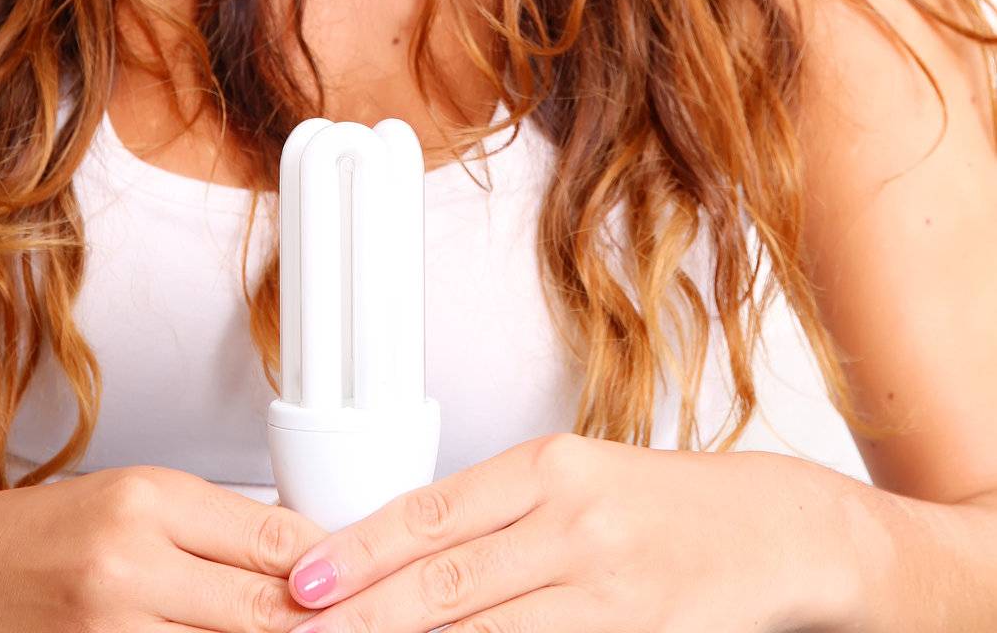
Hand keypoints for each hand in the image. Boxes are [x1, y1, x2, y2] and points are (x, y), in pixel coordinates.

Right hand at [0, 462, 329, 631]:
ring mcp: (111, 632)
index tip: (352, 576)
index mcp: (148, 502)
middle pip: (260, 607)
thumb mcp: (140, 496)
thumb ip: (219, 524)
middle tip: (343, 615)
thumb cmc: (53, 530)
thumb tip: (303, 552)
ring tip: (298, 629)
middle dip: (308, 618)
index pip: (271, 538)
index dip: (325, 565)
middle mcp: (130, 568)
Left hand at [285, 432, 860, 632]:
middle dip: (365, 616)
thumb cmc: (669, 505)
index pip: (433, 510)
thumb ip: (502, 516)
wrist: (779, 529)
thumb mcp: (584, 481)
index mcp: (551, 466)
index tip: (304, 579)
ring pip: (484, 631)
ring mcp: (605, 584)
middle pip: (446, 580)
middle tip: (302, 632)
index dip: (362, 549)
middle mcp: (573, 518)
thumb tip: (407, 554)